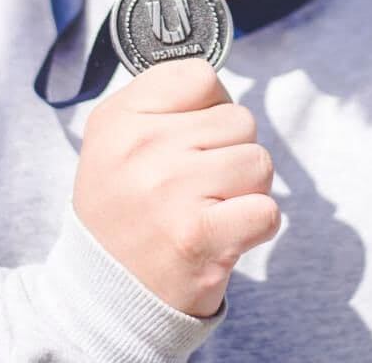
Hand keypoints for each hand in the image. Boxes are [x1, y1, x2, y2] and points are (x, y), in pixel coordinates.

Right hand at [73, 59, 279, 316]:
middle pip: (239, 118)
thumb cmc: (122, 209)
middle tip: (196, 184)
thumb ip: (162, 100)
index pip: (201, 76)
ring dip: (244, 189)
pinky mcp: (201, 236)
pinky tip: (222, 234)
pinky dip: (255, 225)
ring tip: (208, 208)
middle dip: (229, 151)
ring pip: (258, 161)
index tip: (190, 135)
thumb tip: (217, 83)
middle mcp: (143, 149)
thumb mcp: (115, 139)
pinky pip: (267, 209)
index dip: (210, 105)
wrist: (104, 295)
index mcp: (120, 118)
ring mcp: (172, 191)